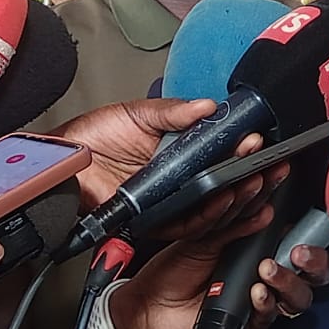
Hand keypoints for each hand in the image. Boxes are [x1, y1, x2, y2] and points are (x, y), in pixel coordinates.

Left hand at [56, 97, 262, 211]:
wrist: (62, 163)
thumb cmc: (93, 137)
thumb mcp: (138, 114)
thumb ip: (173, 112)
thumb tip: (207, 105)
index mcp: (180, 151)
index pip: (220, 152)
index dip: (241, 148)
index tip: (258, 139)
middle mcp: (179, 179)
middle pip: (223, 181)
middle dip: (249, 171)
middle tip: (266, 158)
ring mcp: (169, 201)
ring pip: (214, 204)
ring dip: (238, 193)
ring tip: (253, 177)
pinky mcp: (156, 222)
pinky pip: (189, 223)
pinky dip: (210, 213)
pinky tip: (224, 197)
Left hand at [107, 164, 328, 328]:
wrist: (149, 304)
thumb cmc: (175, 269)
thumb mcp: (205, 235)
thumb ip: (235, 222)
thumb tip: (264, 207)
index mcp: (261, 248)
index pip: (299, 239)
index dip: (310, 232)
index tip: (307, 218)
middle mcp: (266, 275)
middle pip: (312, 272)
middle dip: (313, 261)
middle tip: (298, 252)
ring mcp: (260, 299)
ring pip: (298, 296)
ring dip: (287, 281)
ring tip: (267, 270)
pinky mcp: (249, 323)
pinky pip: (269, 317)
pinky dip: (266, 303)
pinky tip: (256, 292)